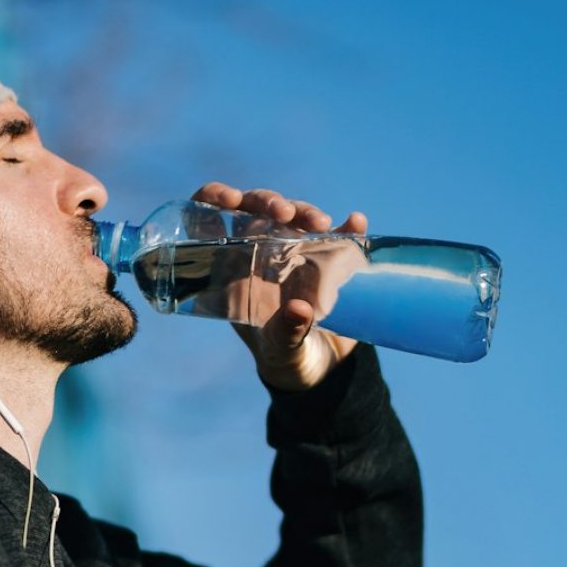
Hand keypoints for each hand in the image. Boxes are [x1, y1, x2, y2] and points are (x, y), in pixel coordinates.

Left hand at [190, 182, 367, 391]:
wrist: (319, 367)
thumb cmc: (285, 357)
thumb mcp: (282, 349)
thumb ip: (286, 333)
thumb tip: (299, 309)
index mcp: (234, 270)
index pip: (211, 221)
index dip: (213, 198)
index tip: (230, 198)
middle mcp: (259, 254)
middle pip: (255, 209)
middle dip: (268, 201)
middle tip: (285, 213)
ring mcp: (293, 252)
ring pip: (292, 215)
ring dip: (305, 211)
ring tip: (322, 225)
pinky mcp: (326, 257)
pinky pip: (334, 233)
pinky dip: (345, 226)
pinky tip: (355, 223)